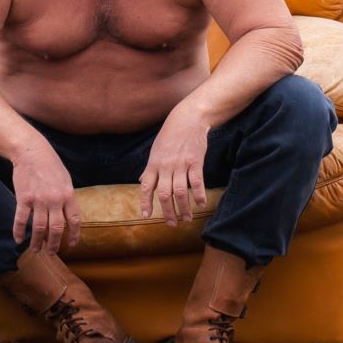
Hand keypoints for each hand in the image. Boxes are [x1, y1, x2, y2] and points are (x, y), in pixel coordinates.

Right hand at [11, 145, 79, 254]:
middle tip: (51, 252)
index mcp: (68, 195)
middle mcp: (55, 200)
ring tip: (35, 250)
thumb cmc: (50, 164)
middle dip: (54, 244)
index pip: (74, 220)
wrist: (31, 151)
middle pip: (56, 228)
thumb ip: (66, 198)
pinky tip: (18, 240)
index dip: (74, 235)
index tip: (71, 245)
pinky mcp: (23, 198)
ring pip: (39, 228)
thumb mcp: (65, 180)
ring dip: (37, 242)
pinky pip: (22, 220)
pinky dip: (19, 232)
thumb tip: (68, 216)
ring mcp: (39, 200)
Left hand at [139, 107, 209, 225]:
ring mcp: (181, 164)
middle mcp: (165, 166)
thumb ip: (149, 168)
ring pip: (181, 191)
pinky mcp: (196, 161)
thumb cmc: (170, 135)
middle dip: (168, 211)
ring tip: (187, 219)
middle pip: (164, 194)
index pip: (146, 187)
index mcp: (154, 164)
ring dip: (184, 208)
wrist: (188, 119)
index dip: (145, 202)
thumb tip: (141, 181)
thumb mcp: (155, 150)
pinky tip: (201, 204)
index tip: (146, 216)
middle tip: (172, 224)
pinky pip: (197, 182)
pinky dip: (199, 195)